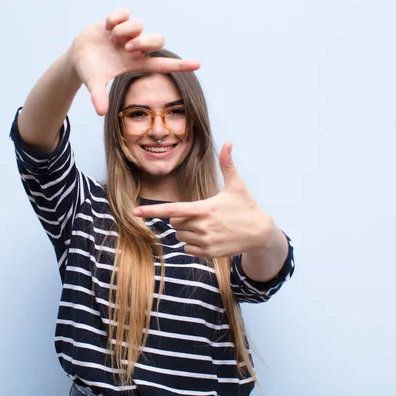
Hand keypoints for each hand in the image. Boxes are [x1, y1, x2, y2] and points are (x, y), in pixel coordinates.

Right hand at [69, 8, 199, 115]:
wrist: (77, 56)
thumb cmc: (90, 72)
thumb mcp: (93, 84)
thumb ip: (98, 96)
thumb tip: (100, 112)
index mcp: (135, 64)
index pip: (162, 64)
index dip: (180, 65)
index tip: (198, 65)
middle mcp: (135, 48)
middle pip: (157, 40)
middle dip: (144, 42)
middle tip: (126, 48)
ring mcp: (127, 34)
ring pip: (139, 25)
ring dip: (125, 31)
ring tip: (111, 39)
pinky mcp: (117, 21)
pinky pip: (124, 13)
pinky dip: (115, 18)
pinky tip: (106, 27)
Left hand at [133, 142, 275, 257]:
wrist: (260, 233)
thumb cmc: (246, 206)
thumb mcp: (237, 185)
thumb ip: (228, 164)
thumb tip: (228, 142)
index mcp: (204, 208)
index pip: (172, 210)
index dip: (152, 211)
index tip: (135, 212)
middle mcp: (202, 226)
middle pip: (175, 223)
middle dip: (182, 218)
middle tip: (201, 214)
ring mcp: (205, 241)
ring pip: (180, 236)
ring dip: (187, 231)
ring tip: (207, 225)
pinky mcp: (209, 253)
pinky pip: (188, 248)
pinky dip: (193, 244)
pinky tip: (209, 237)